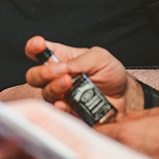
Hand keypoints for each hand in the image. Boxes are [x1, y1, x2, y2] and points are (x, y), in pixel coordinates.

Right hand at [23, 36, 142, 115]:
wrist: (124, 97)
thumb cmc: (110, 73)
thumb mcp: (100, 57)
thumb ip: (80, 60)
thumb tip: (64, 66)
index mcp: (61, 58)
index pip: (39, 51)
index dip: (34, 47)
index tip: (39, 45)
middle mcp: (56, 77)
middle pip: (34, 76)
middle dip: (43, 72)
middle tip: (61, 70)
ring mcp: (60, 96)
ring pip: (45, 94)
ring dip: (54, 87)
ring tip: (68, 83)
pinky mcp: (68, 112)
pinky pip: (58, 113)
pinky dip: (60, 107)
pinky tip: (65, 103)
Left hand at [95, 108, 158, 158]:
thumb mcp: (157, 113)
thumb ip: (132, 118)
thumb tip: (119, 120)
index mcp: (127, 134)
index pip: (95, 133)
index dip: (92, 130)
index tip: (92, 130)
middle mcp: (127, 154)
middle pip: (102, 152)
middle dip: (102, 149)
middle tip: (106, 145)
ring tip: (126, 157)